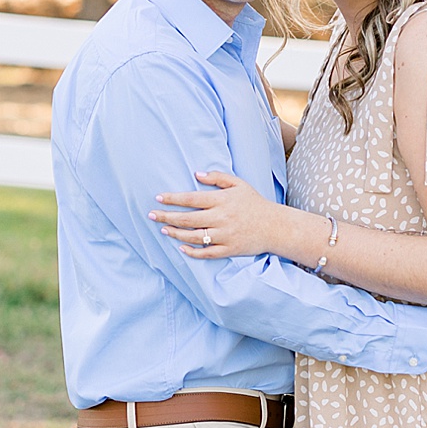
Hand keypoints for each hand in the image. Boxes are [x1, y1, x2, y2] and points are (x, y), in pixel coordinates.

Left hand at [152, 167, 292, 259]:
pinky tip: (181, 247)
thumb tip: (196, 174)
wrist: (275, 226)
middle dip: (167, 216)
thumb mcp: (239, 184)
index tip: (158, 198)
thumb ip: (217, 178)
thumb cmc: (255, 203)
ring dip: (176, 233)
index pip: (191, 199)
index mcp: (222, 200)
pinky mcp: (229, 249)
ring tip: (163, 229)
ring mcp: (225, 235)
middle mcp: (221, 218)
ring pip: (194, 237)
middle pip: (188, 219)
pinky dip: (193, 251)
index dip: (173, 199)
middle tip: (151, 215)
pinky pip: (207, 253)